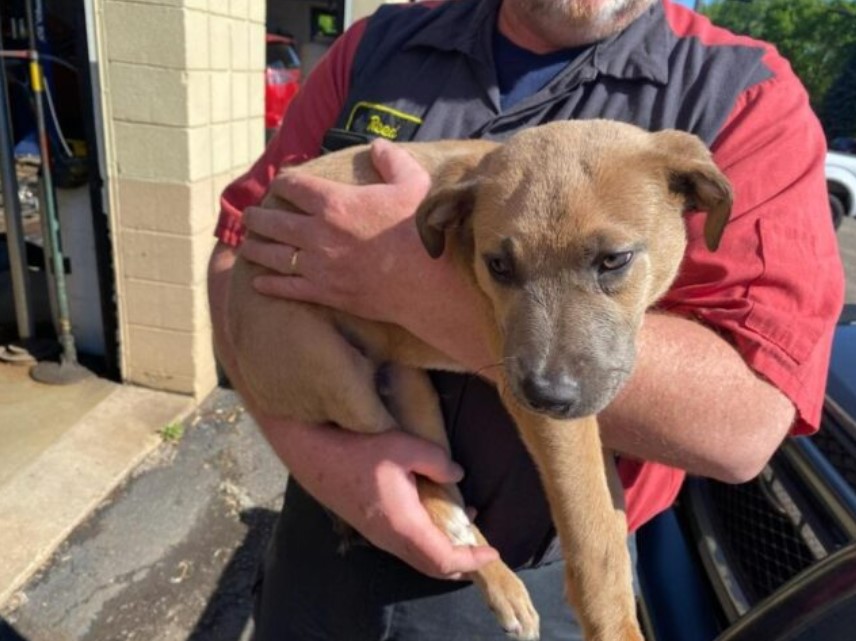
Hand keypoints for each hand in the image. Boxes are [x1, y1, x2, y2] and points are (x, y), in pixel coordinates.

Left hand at [239, 138, 440, 324]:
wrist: (424, 280)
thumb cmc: (418, 230)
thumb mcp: (412, 183)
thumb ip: (392, 160)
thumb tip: (377, 146)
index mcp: (335, 202)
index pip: (294, 187)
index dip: (283, 183)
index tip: (280, 184)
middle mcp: (318, 233)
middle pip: (274, 222)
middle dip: (257, 218)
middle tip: (249, 217)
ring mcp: (318, 266)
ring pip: (273, 255)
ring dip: (256, 249)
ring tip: (247, 245)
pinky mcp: (324, 292)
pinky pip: (287, 288)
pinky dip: (269, 284)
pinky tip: (257, 282)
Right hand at [262, 417, 499, 578]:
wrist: (314, 453)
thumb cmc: (358, 448)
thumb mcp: (405, 446)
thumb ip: (438, 462)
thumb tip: (457, 476)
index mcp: (404, 525)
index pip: (444, 559)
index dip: (471, 559)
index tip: (492, 550)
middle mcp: (391, 538)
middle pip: (432, 567)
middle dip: (461, 564)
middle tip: (482, 552)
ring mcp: (378, 536)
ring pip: (418, 557)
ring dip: (444, 552)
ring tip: (465, 532)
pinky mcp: (370, 526)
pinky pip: (406, 546)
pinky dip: (428, 542)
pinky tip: (435, 516)